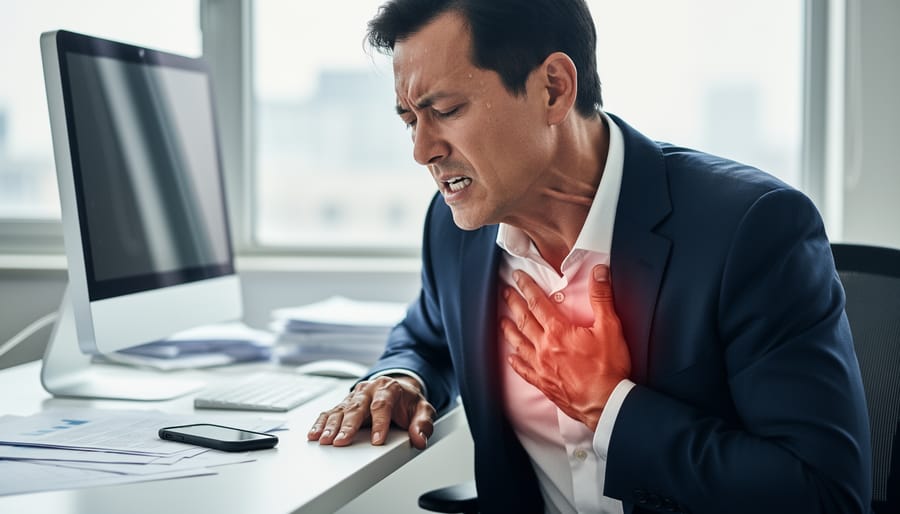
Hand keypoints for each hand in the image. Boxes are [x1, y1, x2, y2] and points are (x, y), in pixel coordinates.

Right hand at [307, 375, 435, 448]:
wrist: (399, 390)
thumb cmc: (408, 402)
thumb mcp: (422, 410)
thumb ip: (423, 423)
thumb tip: (419, 438)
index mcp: (388, 388)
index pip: (382, 405)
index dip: (379, 423)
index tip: (377, 440)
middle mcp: (369, 390)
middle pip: (357, 407)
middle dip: (348, 425)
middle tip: (342, 441)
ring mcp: (355, 396)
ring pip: (341, 410)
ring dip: (332, 426)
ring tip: (325, 440)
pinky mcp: (345, 404)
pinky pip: (331, 412)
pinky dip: (321, 423)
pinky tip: (315, 434)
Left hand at [501, 265, 630, 430]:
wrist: (605, 403)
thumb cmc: (608, 368)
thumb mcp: (610, 327)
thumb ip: (601, 297)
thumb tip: (598, 272)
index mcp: (558, 331)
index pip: (538, 303)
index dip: (527, 287)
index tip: (517, 277)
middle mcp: (544, 347)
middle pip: (524, 320)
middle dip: (513, 303)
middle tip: (504, 292)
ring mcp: (541, 366)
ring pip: (519, 343)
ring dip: (509, 329)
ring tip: (501, 320)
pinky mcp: (544, 383)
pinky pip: (524, 371)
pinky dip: (516, 363)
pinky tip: (511, 358)